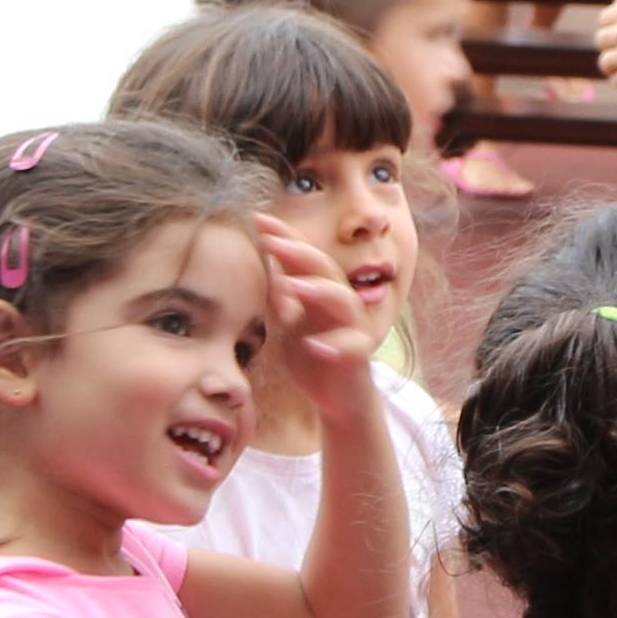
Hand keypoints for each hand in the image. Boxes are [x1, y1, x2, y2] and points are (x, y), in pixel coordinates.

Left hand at [248, 215, 376, 397]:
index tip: (257, 218)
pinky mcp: (359, 355)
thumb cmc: (313, 355)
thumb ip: (279, 294)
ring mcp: (352, 326)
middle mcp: (339, 301)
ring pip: (341, 299)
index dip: (283, 235)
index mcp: (319, 290)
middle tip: (271, 240)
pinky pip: (351, 346)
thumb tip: (263, 259)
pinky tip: (312, 345)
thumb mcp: (288, 323)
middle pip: (322, 268)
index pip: (302, 255)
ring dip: (318, 290)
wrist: (338, 399)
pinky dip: (333, 344)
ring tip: (292, 285)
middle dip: (297, 252)